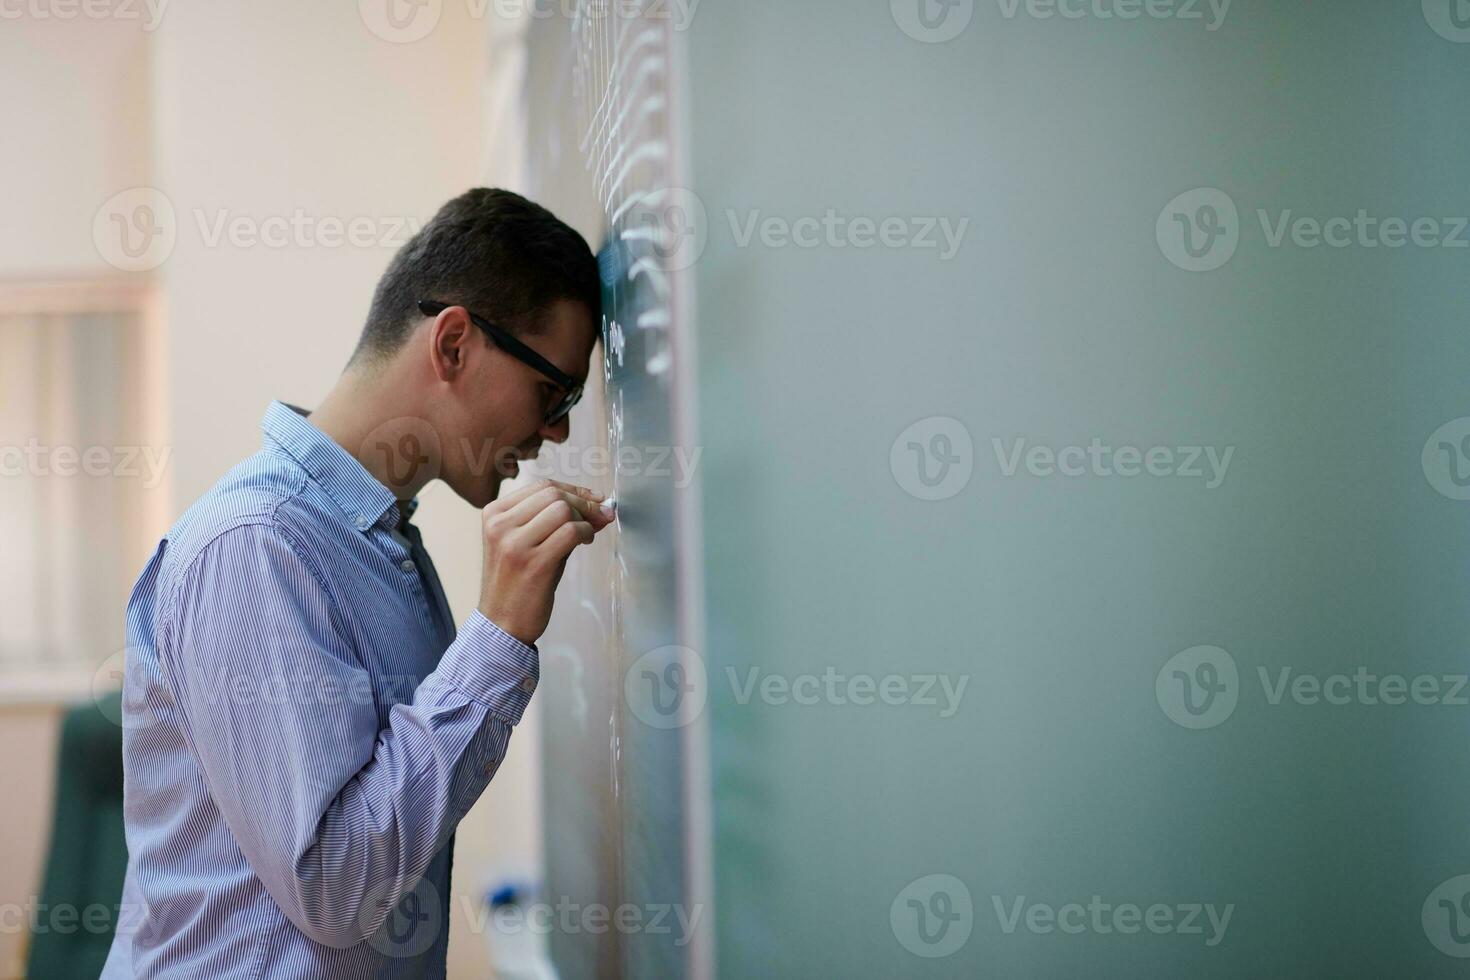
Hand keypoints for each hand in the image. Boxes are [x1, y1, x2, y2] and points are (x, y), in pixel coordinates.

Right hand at [477, 479, 613, 644]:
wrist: (501, 624)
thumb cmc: (518, 582)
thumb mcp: (526, 543)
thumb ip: (555, 521)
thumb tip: (600, 505)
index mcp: (494, 514)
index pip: (541, 487)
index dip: (574, 491)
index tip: (595, 500)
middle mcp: (501, 526)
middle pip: (553, 494)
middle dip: (584, 502)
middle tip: (601, 515)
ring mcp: (515, 544)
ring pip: (563, 510)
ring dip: (585, 519)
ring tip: (587, 534)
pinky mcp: (534, 563)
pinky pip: (570, 532)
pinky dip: (585, 533)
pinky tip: (585, 542)